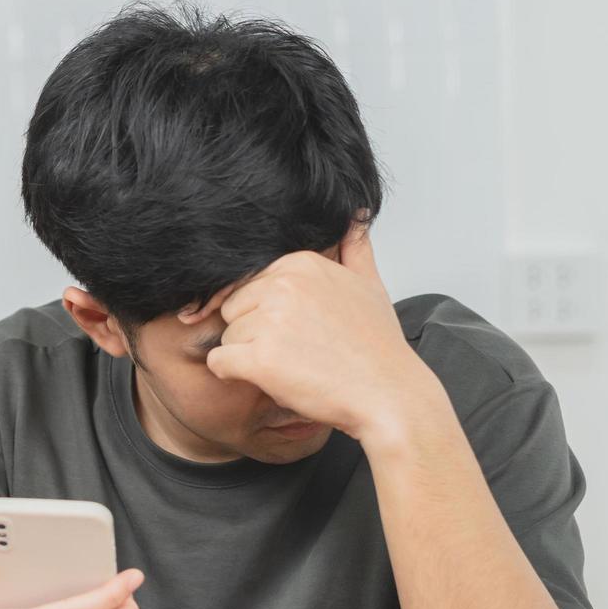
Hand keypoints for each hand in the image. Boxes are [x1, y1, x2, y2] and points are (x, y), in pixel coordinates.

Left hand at [203, 220, 438, 440]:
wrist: (388, 394)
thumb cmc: (377, 347)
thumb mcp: (369, 285)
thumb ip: (354, 247)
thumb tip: (356, 214)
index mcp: (301, 264)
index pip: (250, 286)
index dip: (268, 314)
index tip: (299, 330)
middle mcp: (283, 285)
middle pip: (234, 309)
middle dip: (255, 333)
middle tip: (298, 351)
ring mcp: (270, 320)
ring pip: (227, 337)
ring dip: (250, 357)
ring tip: (294, 365)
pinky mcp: (260, 358)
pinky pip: (219, 362)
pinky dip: (235, 375)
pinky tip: (271, 378)